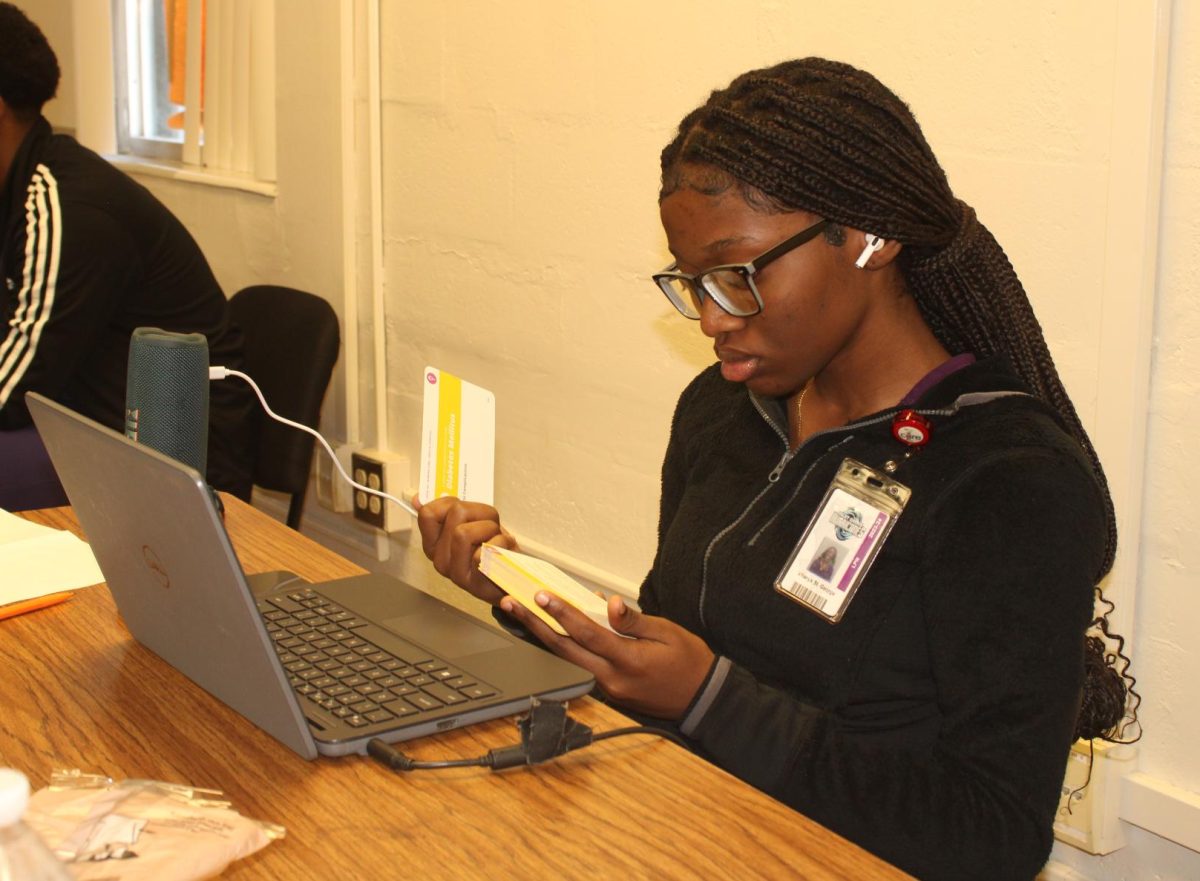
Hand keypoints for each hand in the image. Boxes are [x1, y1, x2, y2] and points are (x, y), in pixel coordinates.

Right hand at [413, 495, 516, 604]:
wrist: (512, 577)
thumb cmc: (491, 548)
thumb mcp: (469, 524)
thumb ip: (446, 512)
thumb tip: (418, 498)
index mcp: (433, 545)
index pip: (428, 513)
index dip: (452, 503)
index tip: (467, 511)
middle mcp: (440, 560)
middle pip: (456, 512)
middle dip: (481, 513)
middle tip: (489, 527)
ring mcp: (455, 573)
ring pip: (465, 531)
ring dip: (491, 528)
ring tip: (495, 539)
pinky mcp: (474, 583)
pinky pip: (484, 550)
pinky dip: (501, 543)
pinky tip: (502, 552)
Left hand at [499, 590, 714, 719]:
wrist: (702, 699)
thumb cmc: (689, 661)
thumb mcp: (667, 632)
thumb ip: (634, 620)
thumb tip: (609, 603)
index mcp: (628, 660)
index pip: (587, 634)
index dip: (562, 614)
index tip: (542, 597)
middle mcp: (612, 679)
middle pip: (565, 650)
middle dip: (536, 626)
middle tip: (513, 605)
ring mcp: (609, 689)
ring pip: (569, 660)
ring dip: (545, 637)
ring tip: (523, 616)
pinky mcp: (609, 692)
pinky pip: (582, 666)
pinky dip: (567, 648)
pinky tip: (556, 631)